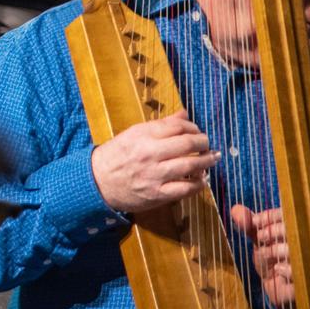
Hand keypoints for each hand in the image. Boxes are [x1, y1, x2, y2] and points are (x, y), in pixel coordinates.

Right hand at [90, 111, 217, 212]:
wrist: (98, 181)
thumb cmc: (116, 155)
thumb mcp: (134, 134)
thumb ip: (161, 125)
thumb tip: (184, 114)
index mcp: (142, 135)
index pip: (177, 126)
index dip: (193, 127)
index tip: (197, 131)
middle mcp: (150, 153)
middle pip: (188, 144)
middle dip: (204, 143)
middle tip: (208, 145)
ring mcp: (155, 174)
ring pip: (190, 165)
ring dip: (206, 162)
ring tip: (212, 159)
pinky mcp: (158, 194)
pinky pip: (185, 188)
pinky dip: (199, 184)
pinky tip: (202, 180)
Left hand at [232, 204, 294, 307]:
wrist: (277, 287)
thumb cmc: (270, 258)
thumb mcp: (258, 240)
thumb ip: (248, 224)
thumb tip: (236, 209)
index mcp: (294, 228)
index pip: (285, 214)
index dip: (268, 217)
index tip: (255, 223)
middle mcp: (303, 241)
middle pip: (290, 229)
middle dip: (270, 233)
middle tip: (261, 239)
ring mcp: (305, 259)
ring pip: (292, 249)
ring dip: (274, 251)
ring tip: (265, 255)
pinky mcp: (304, 277)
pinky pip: (296, 270)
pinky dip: (284, 269)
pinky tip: (277, 269)